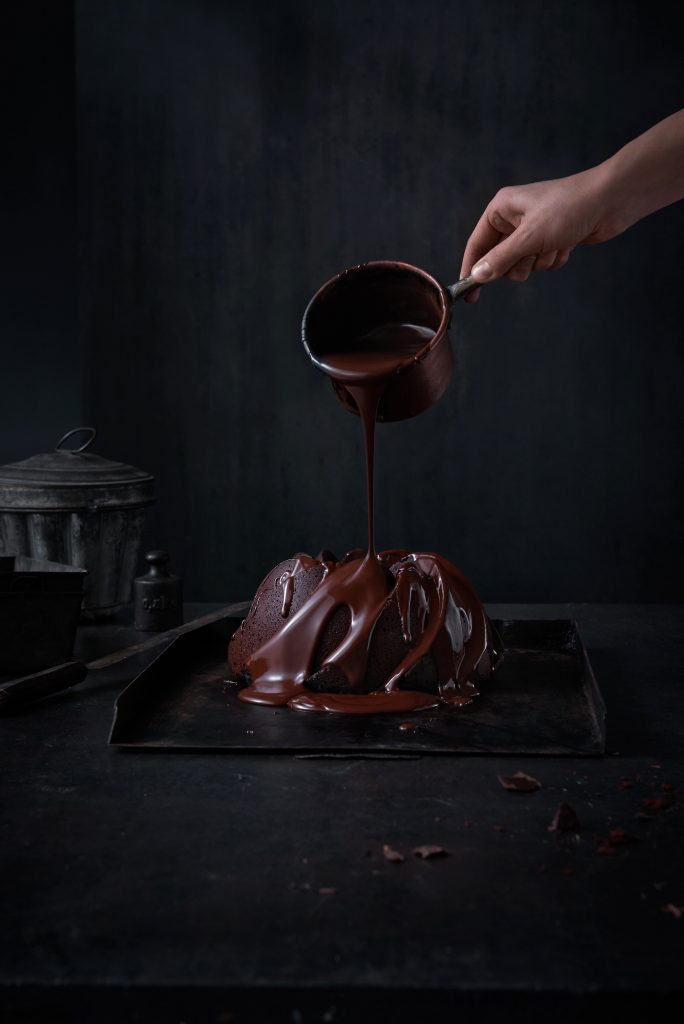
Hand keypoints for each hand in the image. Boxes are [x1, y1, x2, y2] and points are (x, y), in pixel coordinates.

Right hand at [459, 166, 621, 302]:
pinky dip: (554, 258)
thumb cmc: (569, 208)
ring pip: (523, 264)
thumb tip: (477, 276)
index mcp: (502, 209)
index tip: (468, 293)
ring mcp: (534, 229)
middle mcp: (515, 218)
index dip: (471, 268)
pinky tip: (567, 243)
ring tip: (555, 243)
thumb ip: (500, 259)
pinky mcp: (552, 239)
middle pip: (500, 259)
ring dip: (540, 261)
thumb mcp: (529, 237)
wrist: (611, 200)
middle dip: (518, 263)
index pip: (477, 244)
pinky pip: (543, 262)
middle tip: (532, 254)